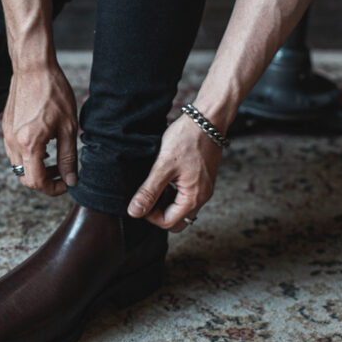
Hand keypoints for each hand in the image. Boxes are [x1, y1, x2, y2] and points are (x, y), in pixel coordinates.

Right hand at [2, 65, 78, 195]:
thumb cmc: (53, 93)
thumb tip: (71, 179)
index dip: (53, 188)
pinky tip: (44, 144)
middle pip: (25, 178)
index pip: (36, 182)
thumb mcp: (68, 127)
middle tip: (62, 171)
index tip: (66, 182)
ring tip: (54, 157)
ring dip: (36, 169)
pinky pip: (14, 152)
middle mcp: (13, 143)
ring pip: (18, 166)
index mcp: (29, 144)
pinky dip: (28, 156)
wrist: (33, 68)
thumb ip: (68, 157)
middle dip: (45, 180)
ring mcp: (7, 135)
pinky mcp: (6, 127)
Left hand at [127, 113, 222, 231]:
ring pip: (180, 208)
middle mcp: (202, 197)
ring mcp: (203, 188)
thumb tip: (134, 212)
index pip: (168, 223)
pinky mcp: (201, 180)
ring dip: (164, 202)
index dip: (149, 215)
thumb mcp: (163, 166)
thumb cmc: (187, 139)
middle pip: (176, 220)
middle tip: (146, 195)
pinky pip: (185, 196)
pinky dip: (172, 193)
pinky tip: (163, 178)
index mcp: (194, 197)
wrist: (207, 119)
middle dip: (158, 212)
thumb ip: (149, 191)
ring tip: (154, 184)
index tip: (139, 200)